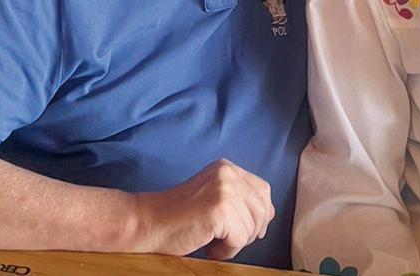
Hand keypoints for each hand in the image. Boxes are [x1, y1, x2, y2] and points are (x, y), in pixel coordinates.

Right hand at [135, 159, 273, 259]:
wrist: (150, 222)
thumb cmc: (180, 216)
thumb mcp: (213, 195)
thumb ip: (239, 198)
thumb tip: (269, 214)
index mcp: (227, 167)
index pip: (263, 191)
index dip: (259, 214)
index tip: (242, 229)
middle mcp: (228, 173)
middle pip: (262, 211)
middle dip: (249, 232)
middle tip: (225, 239)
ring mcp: (224, 190)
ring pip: (251, 229)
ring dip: (234, 243)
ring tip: (211, 241)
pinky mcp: (219, 210)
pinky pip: (239, 240)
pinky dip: (225, 251)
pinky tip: (207, 246)